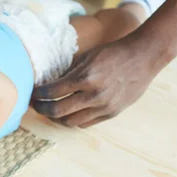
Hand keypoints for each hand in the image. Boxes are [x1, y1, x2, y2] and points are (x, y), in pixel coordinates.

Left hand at [31, 37, 159, 127]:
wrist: (143, 57)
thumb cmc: (112, 53)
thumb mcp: (86, 57)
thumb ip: (68, 73)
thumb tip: (47, 84)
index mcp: (85, 77)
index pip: (52, 92)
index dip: (37, 95)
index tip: (32, 93)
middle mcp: (94, 95)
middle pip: (57, 111)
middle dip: (42, 109)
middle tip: (36, 105)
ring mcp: (104, 106)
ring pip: (70, 122)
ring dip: (56, 118)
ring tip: (50, 111)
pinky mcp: (112, 113)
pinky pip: (85, 123)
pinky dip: (73, 120)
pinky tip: (67, 113)